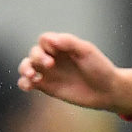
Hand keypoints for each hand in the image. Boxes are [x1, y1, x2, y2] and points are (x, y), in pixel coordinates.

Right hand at [16, 32, 131, 116]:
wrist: (107, 91)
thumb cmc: (99, 68)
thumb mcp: (86, 51)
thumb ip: (68, 42)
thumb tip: (48, 40)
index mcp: (61, 46)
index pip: (44, 40)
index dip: (46, 45)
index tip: (55, 52)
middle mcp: (52, 57)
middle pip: (34, 52)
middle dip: (37, 57)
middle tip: (50, 65)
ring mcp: (48, 72)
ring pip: (26, 66)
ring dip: (24, 68)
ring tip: (31, 75)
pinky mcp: (47, 86)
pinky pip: (29, 83)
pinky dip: (24, 83)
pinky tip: (29, 86)